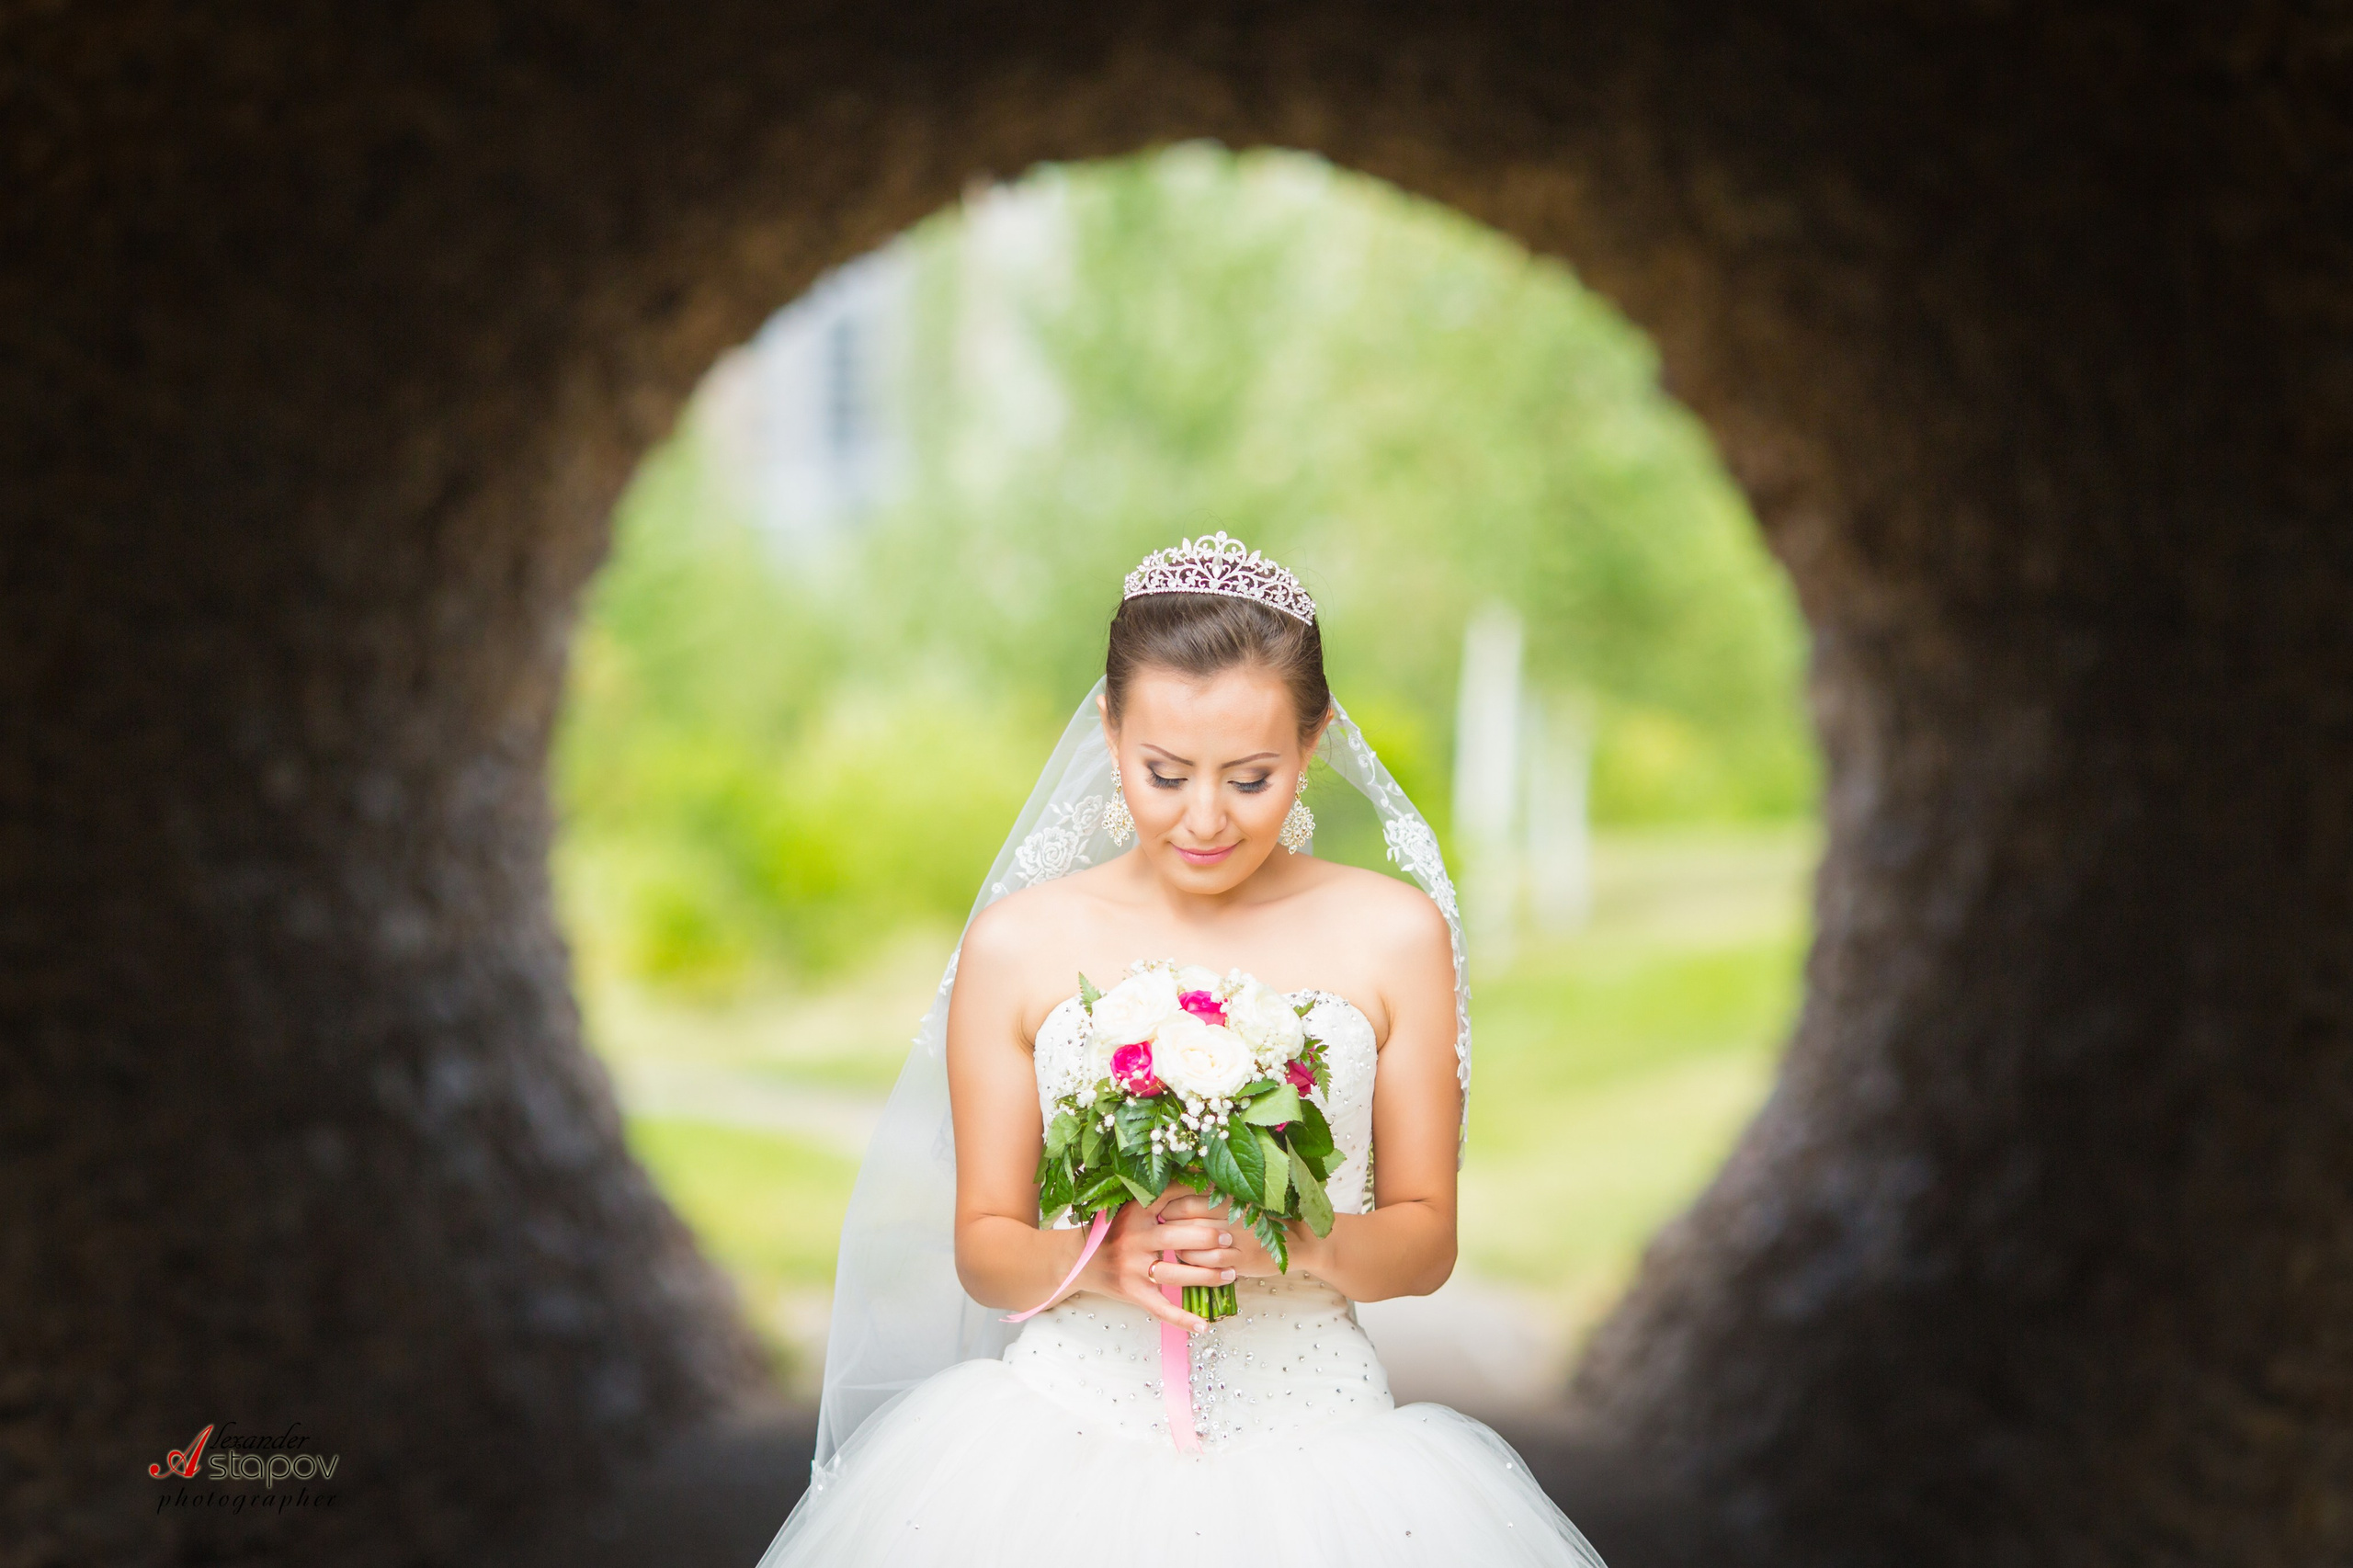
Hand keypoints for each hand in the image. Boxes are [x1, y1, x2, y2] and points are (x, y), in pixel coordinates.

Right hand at [1077, 1195, 1234, 1332]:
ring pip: (1175, 1274)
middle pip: (1176, 1238)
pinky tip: (1203, 1325)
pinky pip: (1161, 1308)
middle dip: (1207, 1238)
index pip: (1170, 1198)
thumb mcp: (1131, 1208)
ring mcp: (1132, 1267)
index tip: (1222, 1197)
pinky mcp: (1132, 1291)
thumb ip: (1161, 1196)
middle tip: (1229, 1238)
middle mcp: (1134, 1238)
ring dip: (1207, 1276)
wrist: (1077, 1260)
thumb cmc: (1115, 1231)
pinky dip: (1182, 1319)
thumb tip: (1199, 1176)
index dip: (1197, 1196)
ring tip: (1231, 1274)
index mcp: (1136, 1212)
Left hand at [1156, 1189, 1279, 1278]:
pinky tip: (1191, 1260)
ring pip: (1193, 1244)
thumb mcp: (1242, 1200)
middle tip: (1162, 1230)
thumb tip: (1180, 1188)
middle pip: (1185, 1222)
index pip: (1186, 1201)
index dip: (1168, 1207)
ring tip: (1175, 1246)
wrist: (1299, 1240)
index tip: (1161, 1211)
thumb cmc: (1264, 1218)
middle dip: (1168, 1228)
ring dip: (1178, 1247)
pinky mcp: (1242, 1261)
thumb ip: (1215, 1194)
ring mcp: (1237, 1240)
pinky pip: (1209, 1263)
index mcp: (1230, 1197)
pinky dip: (1195, 1262)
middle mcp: (1232, 1216)